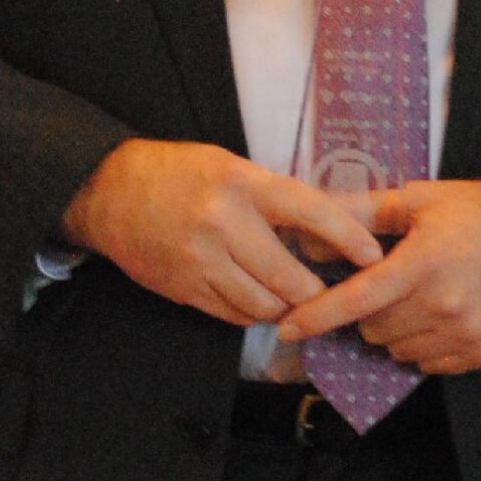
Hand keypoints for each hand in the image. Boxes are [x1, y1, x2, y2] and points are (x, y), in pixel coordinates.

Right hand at [62, 139, 383, 326]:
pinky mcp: (183, 289)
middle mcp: (223, 224)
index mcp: (242, 184)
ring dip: (285, 307)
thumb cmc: (178, 172)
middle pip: (290, 279)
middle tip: (328, 290)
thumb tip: (323, 228)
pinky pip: (233, 315)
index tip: (372, 256)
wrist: (108, 191)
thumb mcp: (229, 165)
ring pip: (263, 306)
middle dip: (315, 292)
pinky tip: (256, 298)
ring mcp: (200, 262)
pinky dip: (252, 312)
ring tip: (291, 295)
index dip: (347, 238)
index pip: (309, 212)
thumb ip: (272, 195)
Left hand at [277, 179, 480, 374]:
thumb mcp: (421, 199)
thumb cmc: (478, 212)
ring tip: (421, 299)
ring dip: (397, 331)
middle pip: (374, 329)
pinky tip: (442, 316)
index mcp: (423, 262)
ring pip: (399, 350)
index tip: (287, 328)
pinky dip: (424, 346)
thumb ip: (364, 212)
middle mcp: (443, 304)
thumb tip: (313, 225)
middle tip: (392, 285)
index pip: (357, 299)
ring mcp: (465, 333)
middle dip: (370, 311)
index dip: (316, 316)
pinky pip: (430, 364)